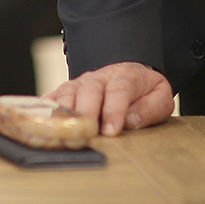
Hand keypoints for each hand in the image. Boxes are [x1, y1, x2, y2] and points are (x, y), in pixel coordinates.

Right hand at [46, 61, 172, 136]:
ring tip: (65, 129)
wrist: (132, 72)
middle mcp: (101, 77)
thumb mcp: (160, 97)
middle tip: (86, 131)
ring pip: (69, 90)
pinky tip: (44, 118)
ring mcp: (82, 81)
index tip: (111, 131)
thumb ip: (149, 109)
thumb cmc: (145, 90)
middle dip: (87, 110)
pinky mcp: (70, 89)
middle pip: (90, 89)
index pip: (119, 90)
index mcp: (126, 76)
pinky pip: (55, 94)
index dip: (114, 110)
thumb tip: (130, 121)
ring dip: (66, 110)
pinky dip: (47, 105)